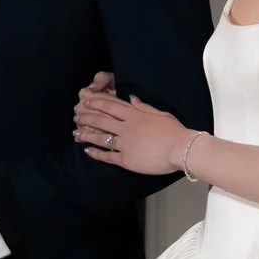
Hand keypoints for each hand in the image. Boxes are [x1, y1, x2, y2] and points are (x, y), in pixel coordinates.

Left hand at [74, 75, 190, 178]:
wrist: (182, 149)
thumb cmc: (174, 131)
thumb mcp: (160, 114)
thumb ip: (143, 107)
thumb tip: (131, 99)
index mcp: (135, 115)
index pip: (111, 106)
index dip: (96, 103)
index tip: (86, 101)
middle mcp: (127, 128)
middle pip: (101, 120)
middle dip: (86, 117)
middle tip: (76, 116)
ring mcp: (125, 144)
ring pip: (101, 137)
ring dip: (86, 134)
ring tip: (76, 133)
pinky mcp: (126, 159)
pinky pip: (108, 156)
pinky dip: (96, 153)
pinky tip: (87, 151)